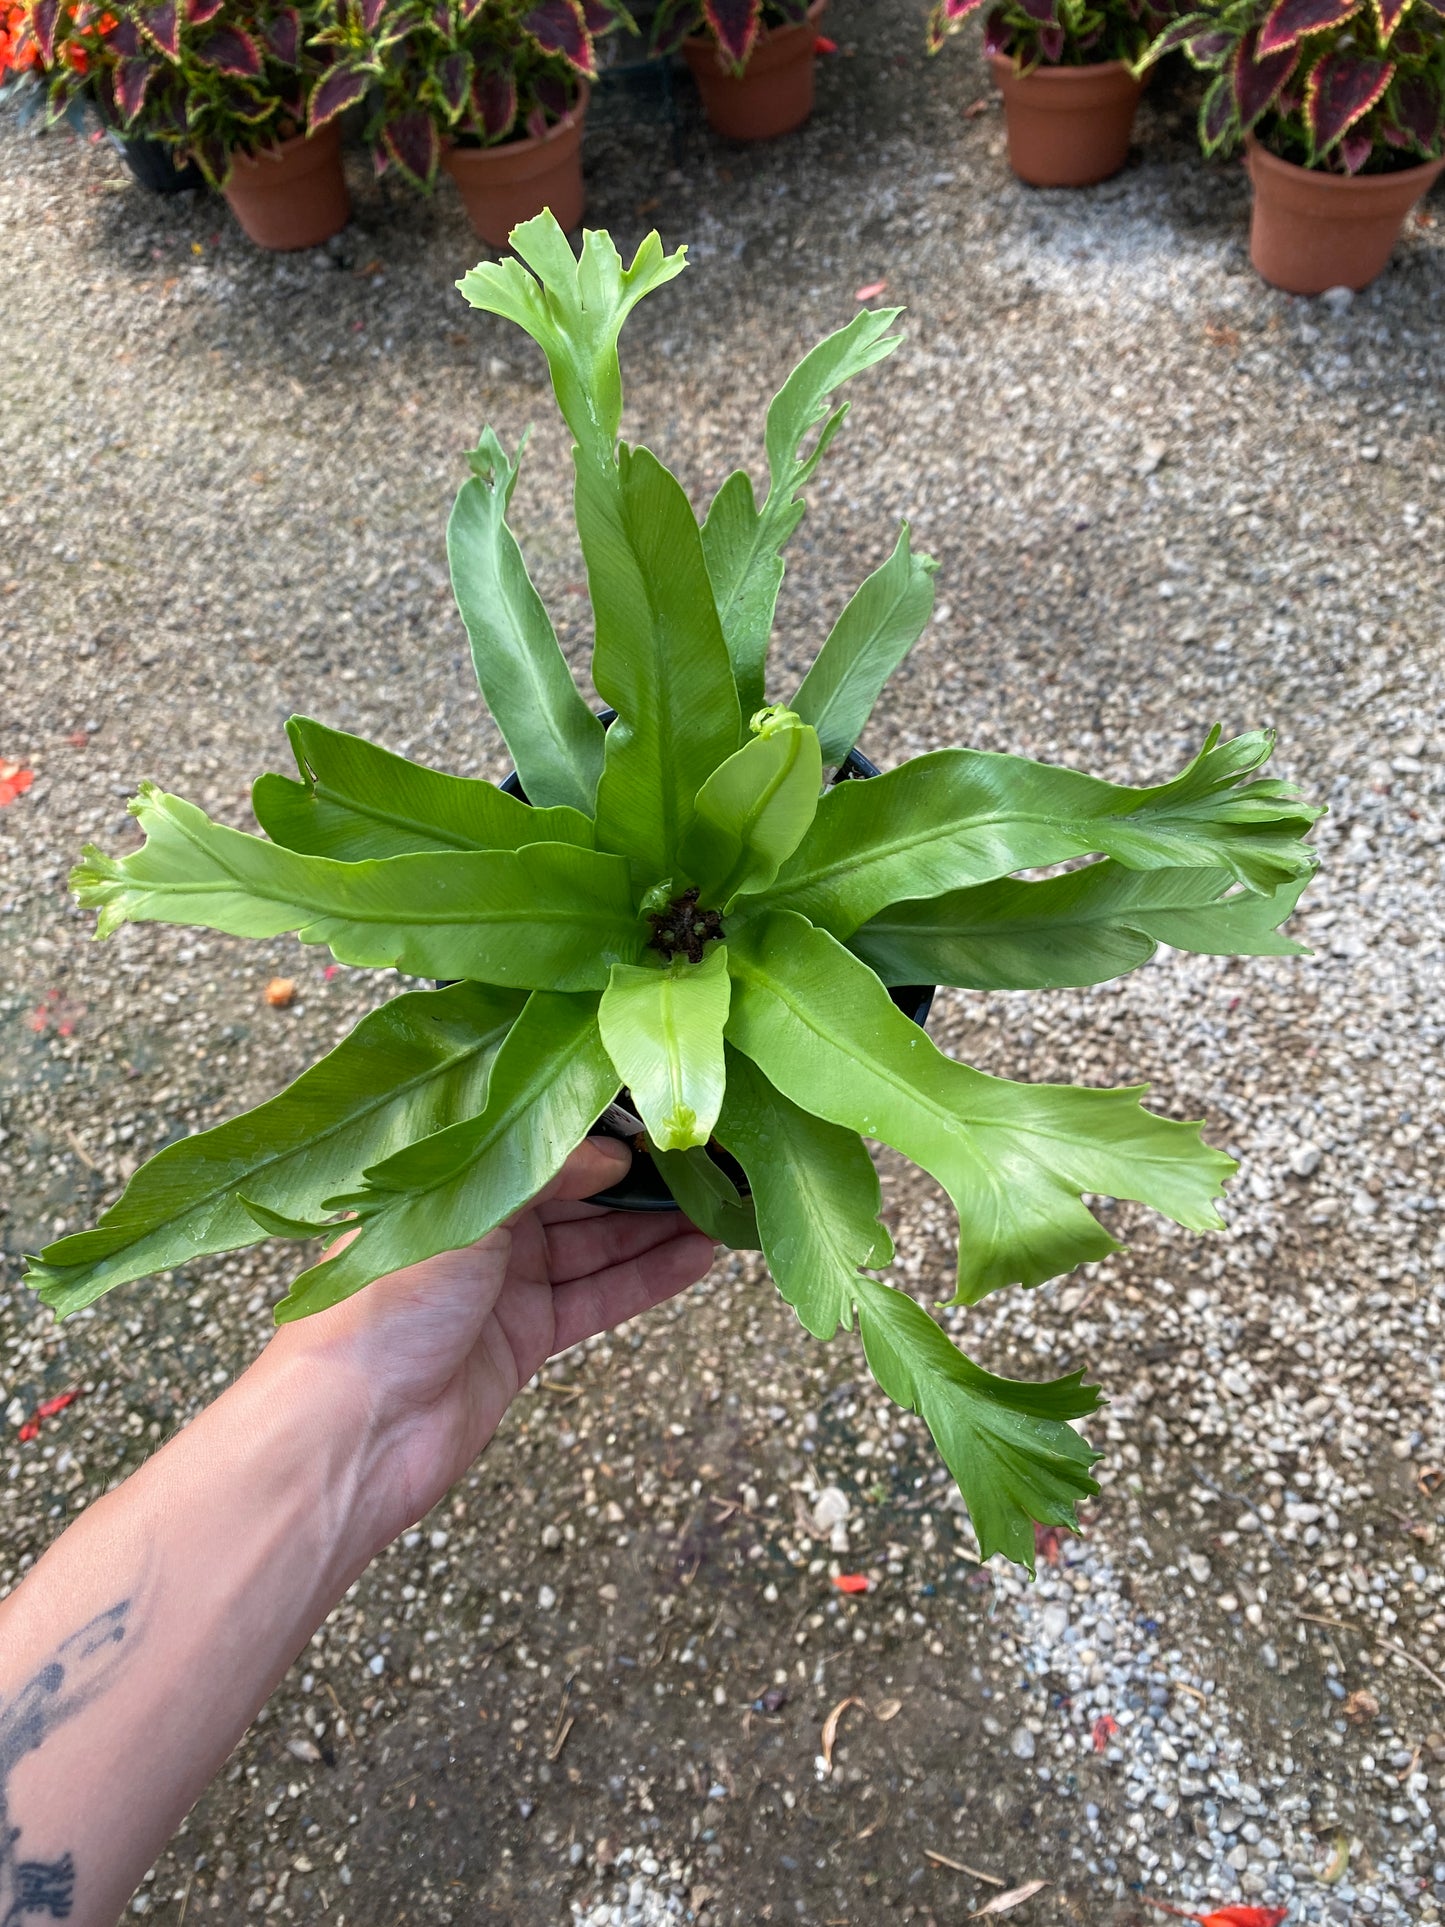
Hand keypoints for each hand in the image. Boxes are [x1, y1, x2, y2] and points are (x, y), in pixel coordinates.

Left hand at [264, 1138, 714, 1547]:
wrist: (353, 1430)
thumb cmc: (385, 1301)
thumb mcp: (467, 1205)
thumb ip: (543, 1168)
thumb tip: (615, 1151)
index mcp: (444, 1174)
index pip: (535, 1132)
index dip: (598, 1121)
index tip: (660, 1103)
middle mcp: (474, 1222)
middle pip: (574, 1188)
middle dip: (641, 1172)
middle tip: (713, 1151)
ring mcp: (502, 1281)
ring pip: (596, 1242)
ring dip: (657, 1224)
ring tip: (724, 1199)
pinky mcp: (526, 1337)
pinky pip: (599, 1297)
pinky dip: (648, 1276)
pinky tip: (701, 1253)